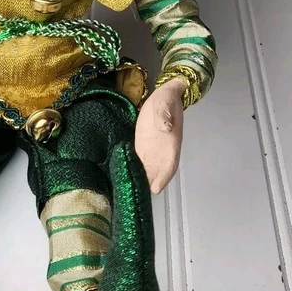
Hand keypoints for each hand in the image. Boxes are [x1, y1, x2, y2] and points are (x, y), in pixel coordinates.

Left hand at [134, 77, 184, 193]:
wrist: (163, 96)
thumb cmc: (166, 99)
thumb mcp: (166, 102)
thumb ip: (164, 114)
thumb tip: (165, 127)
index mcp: (170, 144)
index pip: (169, 165)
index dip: (162, 178)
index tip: (154, 189)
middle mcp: (161, 152)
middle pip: (156, 173)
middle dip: (146, 183)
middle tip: (133, 194)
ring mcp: (150, 151)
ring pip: (145, 170)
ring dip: (137, 179)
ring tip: (124, 190)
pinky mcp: (140, 146)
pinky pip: (136, 161)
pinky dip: (130, 168)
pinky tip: (120, 175)